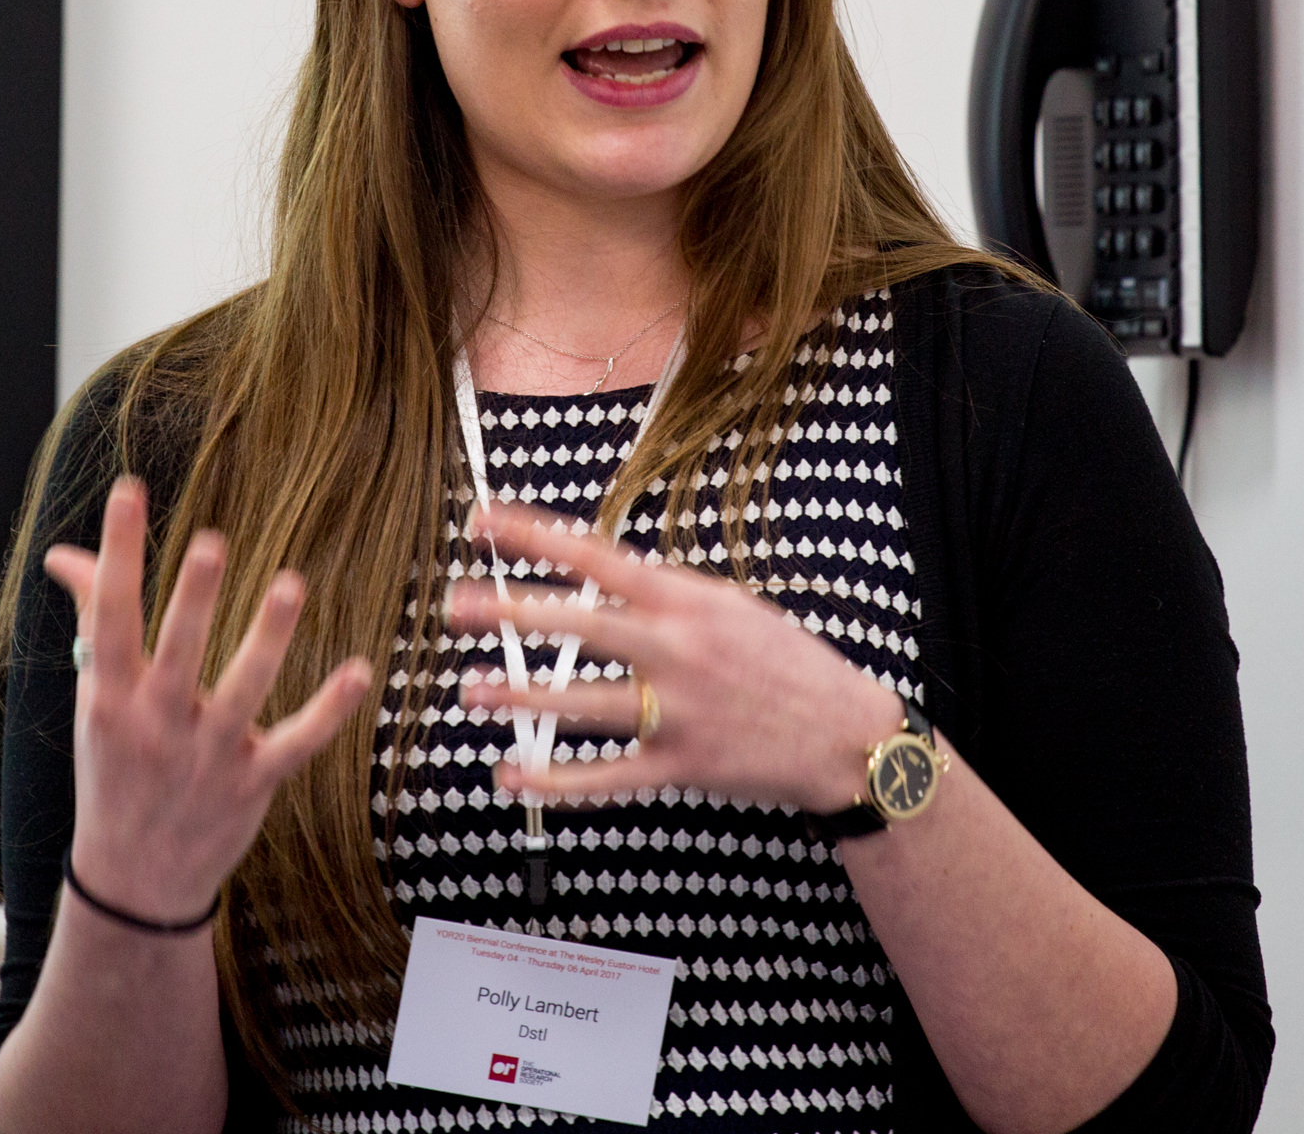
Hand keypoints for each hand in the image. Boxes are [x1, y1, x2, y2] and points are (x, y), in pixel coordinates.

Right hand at [43, 478, 376, 924]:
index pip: (110, 616)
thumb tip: (63, 554)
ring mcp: (206, 757)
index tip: (129, 491)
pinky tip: (358, 672)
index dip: (118, 553)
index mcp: (111, 698)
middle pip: (177, 653)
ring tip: (290, 584)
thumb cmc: (115, 771)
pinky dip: (327, 712)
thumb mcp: (97, 701)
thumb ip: (92, 619)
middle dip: (192, 600)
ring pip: (242, 693)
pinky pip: (294, 744)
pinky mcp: (252, 784)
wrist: (133, 880)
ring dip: (267, 640)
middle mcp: (157, 725)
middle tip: (211, 542)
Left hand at [446, 509, 902, 815]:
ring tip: (468, 692)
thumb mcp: (732, 607)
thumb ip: (666, 595)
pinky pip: (604, 776)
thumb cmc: (787, 665)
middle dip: (512, 612)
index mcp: (688, 600)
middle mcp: (678, 648)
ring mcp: (679, 709)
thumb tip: (601, 576)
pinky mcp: (682, 765)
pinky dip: (553, 780)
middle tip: (456, 606)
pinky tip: (511, 776)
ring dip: (518, 699)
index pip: (597, 557)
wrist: (847, 736)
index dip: (534, 537)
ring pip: (581, 703)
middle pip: (580, 624)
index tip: (482, 522)